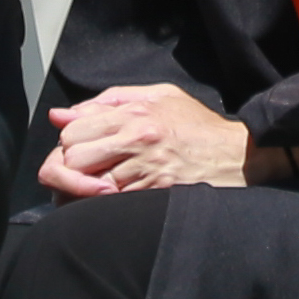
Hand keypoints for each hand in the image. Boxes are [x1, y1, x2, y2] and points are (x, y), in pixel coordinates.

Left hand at [41, 84, 253, 198]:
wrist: (238, 154)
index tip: (82, 146)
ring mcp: (147, 168)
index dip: (70, 141)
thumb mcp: (159, 96)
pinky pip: (114, 202)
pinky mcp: (156, 192)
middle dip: (73, 167)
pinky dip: (109, 202)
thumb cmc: (197, 125)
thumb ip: (109, 100)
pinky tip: (120, 195)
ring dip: (89, 188)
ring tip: (101, 183)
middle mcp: (138, 138)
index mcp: (135, 112)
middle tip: (87, 168)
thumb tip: (59, 114)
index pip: (73, 130)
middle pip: (74, 158)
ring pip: (90, 185)